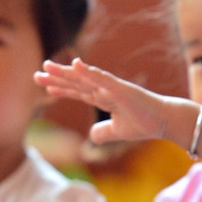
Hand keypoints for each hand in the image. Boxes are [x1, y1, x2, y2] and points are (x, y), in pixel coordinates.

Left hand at [35, 59, 171, 144]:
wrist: (164, 121)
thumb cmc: (145, 123)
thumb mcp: (118, 132)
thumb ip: (104, 132)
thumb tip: (91, 136)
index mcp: (104, 99)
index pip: (78, 92)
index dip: (61, 89)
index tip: (45, 86)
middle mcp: (105, 90)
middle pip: (76, 83)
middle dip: (56, 79)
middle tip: (37, 74)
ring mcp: (112, 87)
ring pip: (84, 78)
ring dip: (65, 73)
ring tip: (47, 66)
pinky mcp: (121, 88)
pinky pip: (102, 78)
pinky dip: (89, 71)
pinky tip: (76, 64)